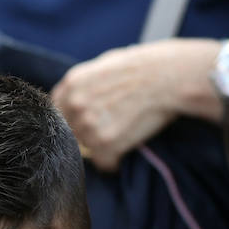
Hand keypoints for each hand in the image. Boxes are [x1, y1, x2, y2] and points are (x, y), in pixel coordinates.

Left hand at [51, 39, 214, 171]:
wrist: (171, 76)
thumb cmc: (145, 67)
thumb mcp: (105, 64)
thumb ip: (83, 85)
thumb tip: (71, 102)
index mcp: (72, 84)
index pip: (57, 113)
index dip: (73, 120)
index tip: (89, 121)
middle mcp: (75, 105)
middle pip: (70, 133)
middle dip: (87, 134)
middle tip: (112, 126)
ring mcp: (88, 125)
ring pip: (86, 148)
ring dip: (102, 147)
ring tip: (124, 131)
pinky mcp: (106, 144)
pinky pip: (104, 163)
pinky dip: (115, 161)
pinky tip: (127, 148)